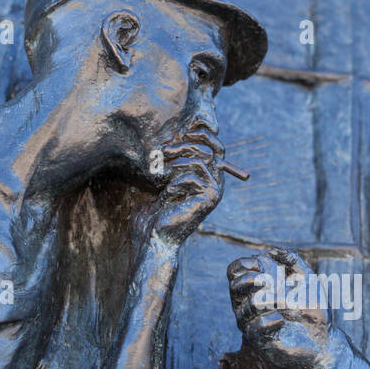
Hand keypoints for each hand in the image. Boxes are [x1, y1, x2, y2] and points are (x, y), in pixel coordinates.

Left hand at [145, 128, 225, 248]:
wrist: (154, 236)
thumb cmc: (154, 210)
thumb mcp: (161, 180)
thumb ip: (172, 160)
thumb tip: (173, 133)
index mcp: (207, 176)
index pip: (213, 145)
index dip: (200, 134)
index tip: (180, 132)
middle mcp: (216, 183)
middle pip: (208, 149)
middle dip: (184, 146)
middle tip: (163, 151)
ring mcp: (215, 191)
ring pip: (200, 160)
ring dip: (176, 163)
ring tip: (161, 174)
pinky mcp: (209, 199)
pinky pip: (193, 176)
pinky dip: (176, 182)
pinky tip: (167, 195)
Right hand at [226, 247, 343, 368]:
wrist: (324, 340)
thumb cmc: (312, 309)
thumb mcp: (307, 279)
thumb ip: (293, 261)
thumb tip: (273, 251)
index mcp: (255, 288)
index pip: (234, 272)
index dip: (244, 264)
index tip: (262, 265)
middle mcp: (249, 305)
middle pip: (234, 287)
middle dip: (251, 281)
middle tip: (272, 283)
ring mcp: (253, 324)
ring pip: (244, 308)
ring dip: (267, 301)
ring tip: (286, 302)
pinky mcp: (260, 342)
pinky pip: (255, 328)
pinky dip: (269, 320)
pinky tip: (282, 320)